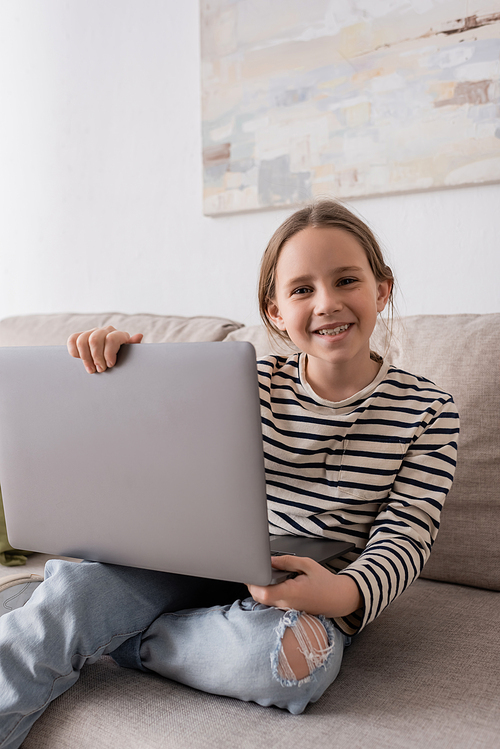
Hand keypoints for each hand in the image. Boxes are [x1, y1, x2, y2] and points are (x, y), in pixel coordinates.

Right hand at [67, 326, 142, 373]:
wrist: (112, 363)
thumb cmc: (123, 360)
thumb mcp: (130, 356)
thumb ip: (133, 346)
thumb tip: (139, 335)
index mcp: (119, 335)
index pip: (111, 338)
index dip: (108, 353)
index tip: (110, 365)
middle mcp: (106, 331)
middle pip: (95, 339)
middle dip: (96, 357)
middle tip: (100, 370)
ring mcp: (92, 332)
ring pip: (82, 340)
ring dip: (85, 358)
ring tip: (91, 369)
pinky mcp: (80, 336)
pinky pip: (72, 340)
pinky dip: (75, 352)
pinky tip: (81, 361)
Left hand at [247, 555, 361, 617]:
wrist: (337, 599)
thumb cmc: (324, 582)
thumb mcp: (307, 564)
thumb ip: (287, 561)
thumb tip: (269, 559)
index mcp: (291, 593)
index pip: (263, 593)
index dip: (253, 582)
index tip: (252, 570)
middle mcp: (286, 604)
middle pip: (259, 597)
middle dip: (254, 582)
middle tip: (258, 568)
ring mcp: (286, 609)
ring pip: (263, 600)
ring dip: (260, 587)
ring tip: (268, 574)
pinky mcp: (286, 610)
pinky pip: (271, 602)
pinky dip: (268, 592)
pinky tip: (274, 582)